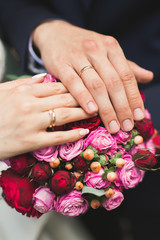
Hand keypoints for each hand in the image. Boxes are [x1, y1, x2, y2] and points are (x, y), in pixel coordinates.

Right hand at [0, 75, 94, 158]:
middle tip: (100, 99)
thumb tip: (43, 76)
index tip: (87, 88)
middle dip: (84, 98)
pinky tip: (84, 132)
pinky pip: (57, 137)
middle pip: (64, 99)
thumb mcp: (4, 90)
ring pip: (64, 115)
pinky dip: (72, 134)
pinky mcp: (31, 141)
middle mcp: (30, 105)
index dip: (75, 87)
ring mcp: (31, 123)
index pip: (57, 86)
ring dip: (83, 113)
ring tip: (97, 113)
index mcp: (24, 91)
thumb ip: (25, 83)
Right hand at [33, 20, 152, 133]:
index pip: (126, 75)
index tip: (139, 116)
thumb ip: (126, 66)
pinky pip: (74, 83)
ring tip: (112, 125)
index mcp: (111, 47)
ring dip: (106, 108)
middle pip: (113, 82)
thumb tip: (149, 77)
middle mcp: (96, 49)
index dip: (134, 97)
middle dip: (122, 107)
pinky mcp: (61, 64)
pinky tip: (92, 111)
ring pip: (96, 85)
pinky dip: (84, 98)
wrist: (55, 34)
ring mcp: (78, 56)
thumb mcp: (107, 51)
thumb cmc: (84, 47)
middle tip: (127, 126)